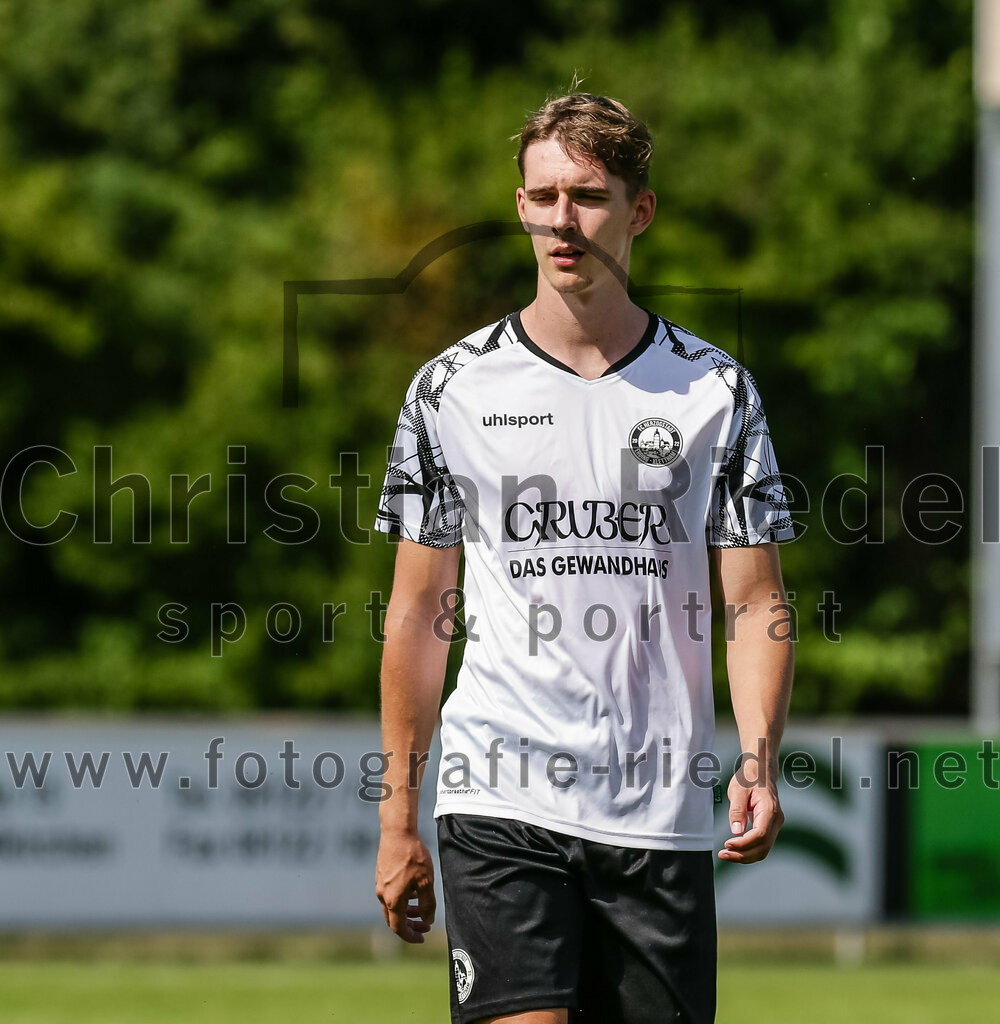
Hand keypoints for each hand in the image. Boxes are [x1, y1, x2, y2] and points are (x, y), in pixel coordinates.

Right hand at [375, 827, 435, 942]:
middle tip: (425, 925)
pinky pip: (390, 894)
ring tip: (421, 909)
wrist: (397, 832)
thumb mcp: (426, 882)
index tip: (423, 937)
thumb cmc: (413, 856)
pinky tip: (413, 891)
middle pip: (394, 919)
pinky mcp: (381, 875)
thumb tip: (427, 920)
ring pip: (392, 906)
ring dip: (406, 911)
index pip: (399, 928)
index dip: (411, 936)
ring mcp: (380, 884)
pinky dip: (401, 899)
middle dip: (410, 925)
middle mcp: (382, 895)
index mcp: (392, 900)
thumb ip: (427, 904)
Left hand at [717, 767, 783, 864]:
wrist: (760, 772)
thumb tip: (736, 831)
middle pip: (763, 847)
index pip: (760, 835)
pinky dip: (748, 850)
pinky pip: (761, 844)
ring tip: (726, 854)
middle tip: (723, 854)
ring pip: (763, 849)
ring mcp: (774, 825)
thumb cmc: (749, 778)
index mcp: (770, 810)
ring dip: (745, 856)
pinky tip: (734, 850)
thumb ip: (737, 810)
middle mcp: (776, 821)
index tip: (727, 844)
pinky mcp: (769, 828)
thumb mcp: (738, 790)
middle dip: (743, 855)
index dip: (744, 844)